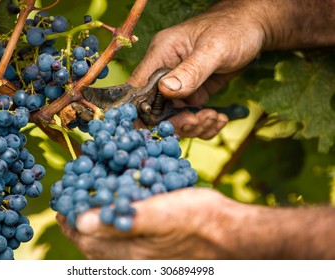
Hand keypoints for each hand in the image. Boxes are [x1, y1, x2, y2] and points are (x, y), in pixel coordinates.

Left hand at [57, 188, 258, 259]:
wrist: (233, 236)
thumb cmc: (201, 219)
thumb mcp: (162, 212)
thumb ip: (124, 218)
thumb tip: (82, 221)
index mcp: (132, 252)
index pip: (88, 240)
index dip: (71, 223)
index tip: (62, 208)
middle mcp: (135, 260)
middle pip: (94, 248)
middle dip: (79, 228)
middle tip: (70, 210)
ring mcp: (146, 261)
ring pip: (108, 250)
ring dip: (94, 232)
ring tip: (88, 215)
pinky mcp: (157, 258)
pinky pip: (125, 250)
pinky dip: (114, 235)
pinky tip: (119, 223)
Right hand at [128, 0, 266, 138]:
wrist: (255, 28)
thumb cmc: (233, 29)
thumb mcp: (214, 48)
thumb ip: (191, 70)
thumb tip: (166, 90)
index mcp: (162, 54)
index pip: (139, 85)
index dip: (142, 109)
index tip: (158, 127)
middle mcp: (166, 71)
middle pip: (158, 108)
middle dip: (177, 120)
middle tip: (198, 121)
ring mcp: (180, 84)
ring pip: (176, 116)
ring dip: (194, 124)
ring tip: (214, 118)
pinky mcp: (194, 92)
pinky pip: (192, 115)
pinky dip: (204, 123)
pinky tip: (218, 119)